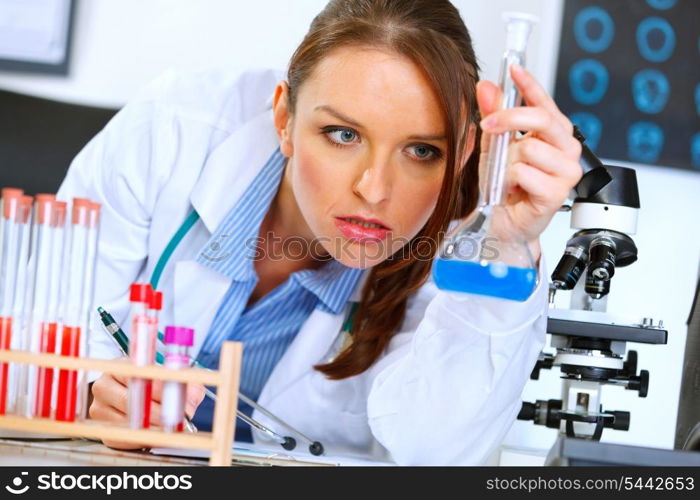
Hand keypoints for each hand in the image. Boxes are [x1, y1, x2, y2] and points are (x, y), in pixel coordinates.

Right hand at [88, 358, 205, 449]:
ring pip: (127, 421)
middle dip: (160, 412)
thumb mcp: (173, 378)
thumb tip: (191, 397)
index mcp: (121, 366)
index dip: (162, 390)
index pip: (139, 376)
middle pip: (132, 400)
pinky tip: (158, 437)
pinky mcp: (102, 428)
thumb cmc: (155, 385)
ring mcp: (99, 408)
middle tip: (178, 419)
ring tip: (171, 429)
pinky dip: (144, 439)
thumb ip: (184, 383)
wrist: (135, 396)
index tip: (180, 400)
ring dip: (153, 428)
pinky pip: (122, 438)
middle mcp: (104, 385)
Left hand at [476, 64, 582, 258]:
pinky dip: (509, 181)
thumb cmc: (506, 187)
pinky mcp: (558, 192)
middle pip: (542, 119)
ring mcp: (566, 171)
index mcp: (554, 135)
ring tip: (508, 177)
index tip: (514, 69)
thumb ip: (493, 116)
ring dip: (508, 162)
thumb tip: (486, 87)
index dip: (530, 84)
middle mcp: (567, 149)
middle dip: (510, 118)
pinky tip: (514, 190)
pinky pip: (524, 172)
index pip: (545, 102)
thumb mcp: (493, 147)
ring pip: (528, 148)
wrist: (504, 223)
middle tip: (489, 125)